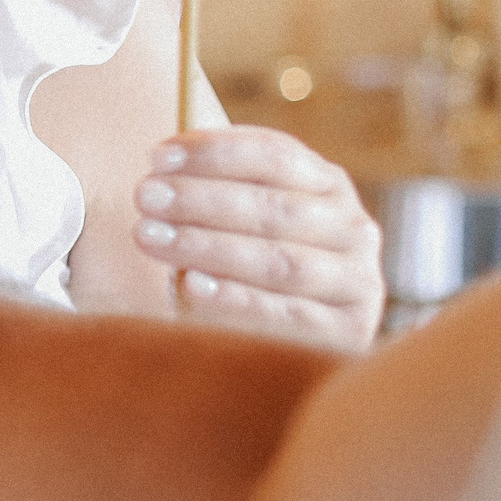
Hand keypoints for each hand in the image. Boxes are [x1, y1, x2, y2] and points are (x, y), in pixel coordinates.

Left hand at [135, 127, 383, 348]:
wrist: (292, 348)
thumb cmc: (252, 269)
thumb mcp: (242, 222)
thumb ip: (219, 189)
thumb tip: (162, 160)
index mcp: (328, 186)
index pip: (275, 155)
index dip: (214, 152)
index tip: (155, 157)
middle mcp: (352, 228)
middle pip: (273, 208)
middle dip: (201, 199)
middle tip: (143, 196)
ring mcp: (357, 281)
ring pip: (278, 260)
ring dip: (208, 246)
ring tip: (149, 237)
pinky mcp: (349, 331)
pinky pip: (287, 313)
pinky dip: (238, 298)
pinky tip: (192, 285)